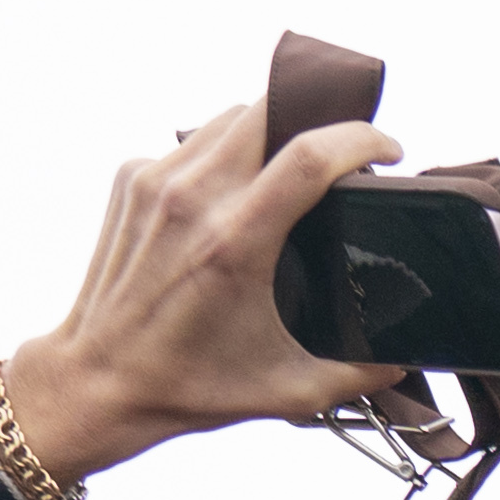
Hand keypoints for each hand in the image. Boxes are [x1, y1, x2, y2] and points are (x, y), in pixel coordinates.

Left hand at [0, 97, 414, 485]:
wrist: (98, 381)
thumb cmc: (186, 385)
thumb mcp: (288, 389)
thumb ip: (358, 373)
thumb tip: (402, 358)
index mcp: (235, 243)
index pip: (310, 155)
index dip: (361, 138)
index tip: (388, 149)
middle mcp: (192, 199)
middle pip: (269, 110)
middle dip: (318, 117)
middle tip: (345, 151)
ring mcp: (155, 181)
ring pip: (231, 117)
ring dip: (272, 131)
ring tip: (294, 166)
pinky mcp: (131, 179)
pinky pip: (193, 141)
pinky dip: (226, 153)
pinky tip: (237, 192)